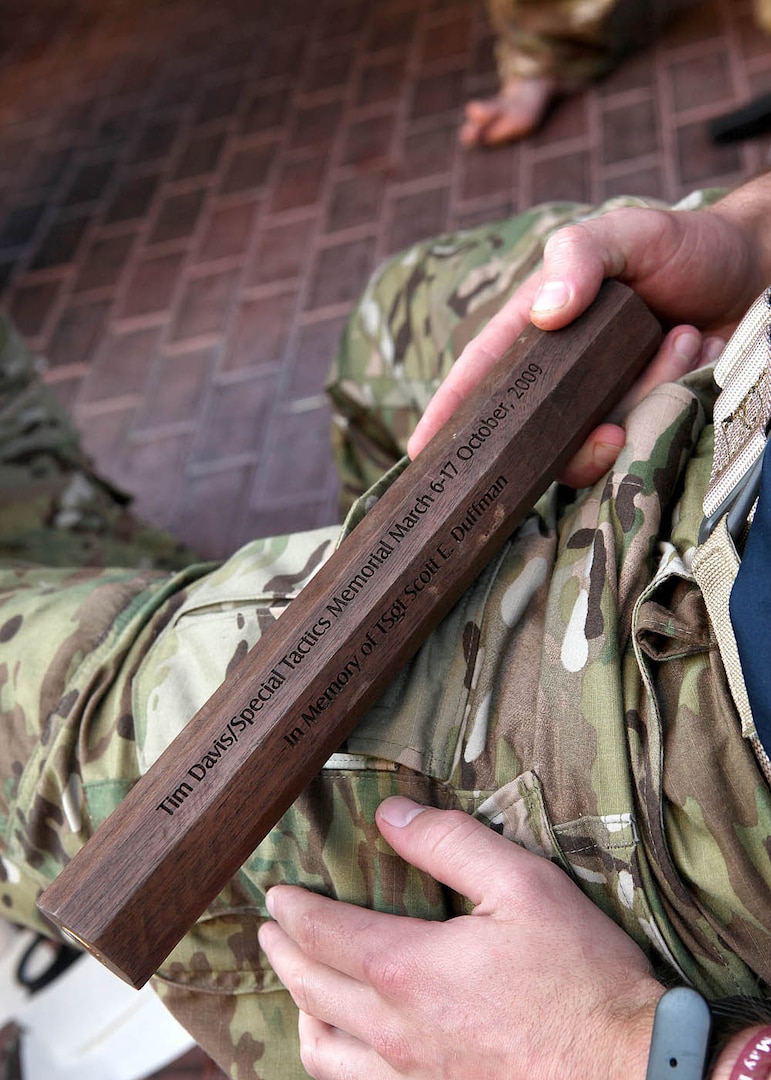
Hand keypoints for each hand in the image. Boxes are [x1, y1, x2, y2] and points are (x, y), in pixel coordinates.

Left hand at [259, 798, 663, 1079]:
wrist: (628, 1074)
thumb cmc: (581, 978)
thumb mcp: (523, 885)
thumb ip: (449, 843)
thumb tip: (390, 815)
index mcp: (408, 970)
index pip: (324, 934)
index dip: (293, 910)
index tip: (276, 893)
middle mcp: (394, 1032)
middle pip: (310, 989)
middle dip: (283, 952)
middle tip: (271, 928)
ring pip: (323, 1052)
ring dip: (302, 1010)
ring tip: (301, 985)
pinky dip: (336, 1059)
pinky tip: (350, 1046)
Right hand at [407, 178, 770, 483]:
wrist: (756, 270)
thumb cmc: (682, 244)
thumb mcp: (623, 232)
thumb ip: (580, 257)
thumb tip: (546, 313)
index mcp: (538, 331)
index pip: (481, 375)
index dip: (450, 413)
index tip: (422, 450)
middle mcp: (564, 377)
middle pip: (537, 433)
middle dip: (573, 440)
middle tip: (607, 430)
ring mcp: (606, 402)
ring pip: (598, 444)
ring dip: (646, 398)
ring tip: (681, 342)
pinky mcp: (648, 419)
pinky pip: (646, 439)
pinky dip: (675, 400)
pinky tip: (696, 355)